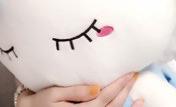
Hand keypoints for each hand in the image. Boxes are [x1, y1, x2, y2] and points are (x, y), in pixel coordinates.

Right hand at [17, 73, 143, 106]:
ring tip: (134, 84)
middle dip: (125, 89)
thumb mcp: (53, 94)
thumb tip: (97, 88)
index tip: (129, 72)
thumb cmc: (39, 102)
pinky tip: (135, 103)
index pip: (104, 97)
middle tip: (135, 73)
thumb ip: (75, 92)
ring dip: (126, 99)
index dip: (118, 85)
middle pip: (111, 105)